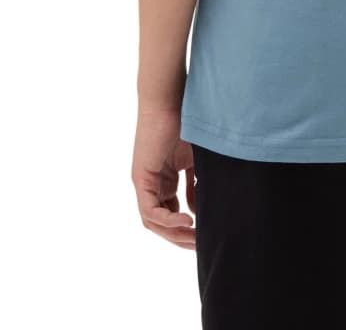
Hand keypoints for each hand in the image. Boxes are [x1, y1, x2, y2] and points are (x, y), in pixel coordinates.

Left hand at [132, 104, 195, 248]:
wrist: (170, 100)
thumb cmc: (186, 121)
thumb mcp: (194, 159)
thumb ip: (195, 184)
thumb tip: (197, 211)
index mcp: (163, 178)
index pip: (170, 211)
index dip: (185, 227)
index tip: (204, 234)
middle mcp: (151, 183)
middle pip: (160, 222)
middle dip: (180, 237)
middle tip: (200, 245)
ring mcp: (144, 182)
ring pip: (153, 221)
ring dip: (173, 234)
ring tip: (195, 239)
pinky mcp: (141, 179)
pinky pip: (150, 211)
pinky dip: (168, 220)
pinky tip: (188, 222)